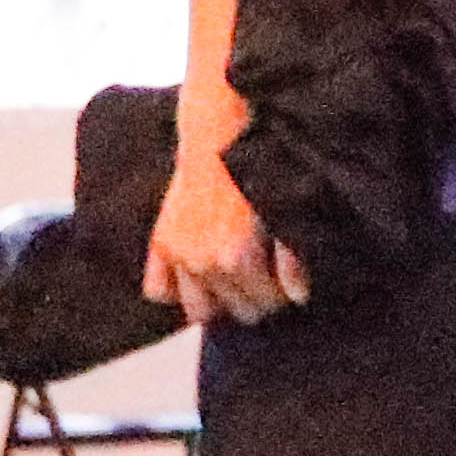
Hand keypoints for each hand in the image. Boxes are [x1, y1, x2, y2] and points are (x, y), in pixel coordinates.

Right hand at [142, 131, 306, 328]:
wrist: (214, 142)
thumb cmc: (253, 175)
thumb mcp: (282, 214)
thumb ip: (292, 259)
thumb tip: (297, 296)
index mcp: (238, 259)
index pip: (270, 303)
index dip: (285, 295)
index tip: (290, 285)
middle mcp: (204, 265)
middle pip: (240, 311)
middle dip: (259, 300)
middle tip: (268, 282)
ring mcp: (179, 258)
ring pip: (200, 312)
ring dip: (222, 303)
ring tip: (238, 287)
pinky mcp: (161, 246)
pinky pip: (158, 292)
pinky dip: (176, 292)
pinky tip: (199, 282)